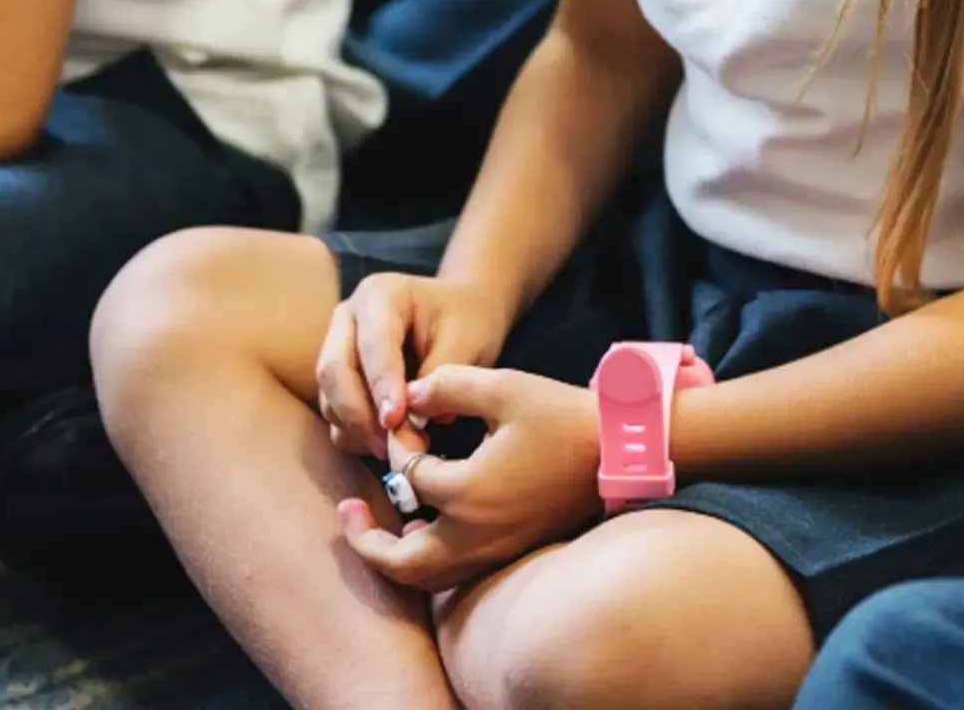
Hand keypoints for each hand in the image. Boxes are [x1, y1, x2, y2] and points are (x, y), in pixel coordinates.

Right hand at [316, 273, 508, 460]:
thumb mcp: (465, 341)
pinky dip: (353, 433)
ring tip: (395, 447)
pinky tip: (385, 443)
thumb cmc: (464, 320)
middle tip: (390, 445)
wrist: (459, 312)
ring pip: (329, 394)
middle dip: (358, 413)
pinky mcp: (338, 374)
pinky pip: (333, 410)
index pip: (373, 343)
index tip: (394, 420)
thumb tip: (414, 421)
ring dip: (356, 428)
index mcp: (380, 295)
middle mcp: (348, 317)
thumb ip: (438, 378)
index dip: (381, 384)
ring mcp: (337, 344)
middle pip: (334, 369)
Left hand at [340, 367, 601, 591]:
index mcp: (469, 492)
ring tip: (371, 528)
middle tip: (344, 513)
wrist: (619, 452)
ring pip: (428, 577)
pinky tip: (420, 527)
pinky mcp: (509, 553)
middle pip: (404, 561)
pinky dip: (426, 560)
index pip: (408, 477)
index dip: (398, 447)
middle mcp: (477, 533)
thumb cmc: (562, 415)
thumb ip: (447, 385)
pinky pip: (453, 573)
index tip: (401, 421)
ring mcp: (495, 551)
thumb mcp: (503, 386)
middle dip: (367, 542)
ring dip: (393, 558)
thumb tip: (409, 395)